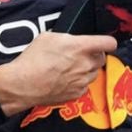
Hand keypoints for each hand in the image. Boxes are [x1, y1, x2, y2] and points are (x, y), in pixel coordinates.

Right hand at [0, 32, 116, 115]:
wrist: (22, 85)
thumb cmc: (32, 59)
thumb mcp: (48, 37)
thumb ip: (67, 38)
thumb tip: (72, 41)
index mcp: (81, 47)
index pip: (109, 43)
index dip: (108, 42)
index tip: (104, 43)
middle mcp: (86, 64)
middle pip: (102, 58)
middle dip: (94, 55)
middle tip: (79, 55)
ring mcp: (82, 81)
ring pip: (94, 73)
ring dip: (87, 69)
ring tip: (70, 68)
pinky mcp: (77, 94)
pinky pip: (84, 86)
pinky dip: (79, 82)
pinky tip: (65, 80)